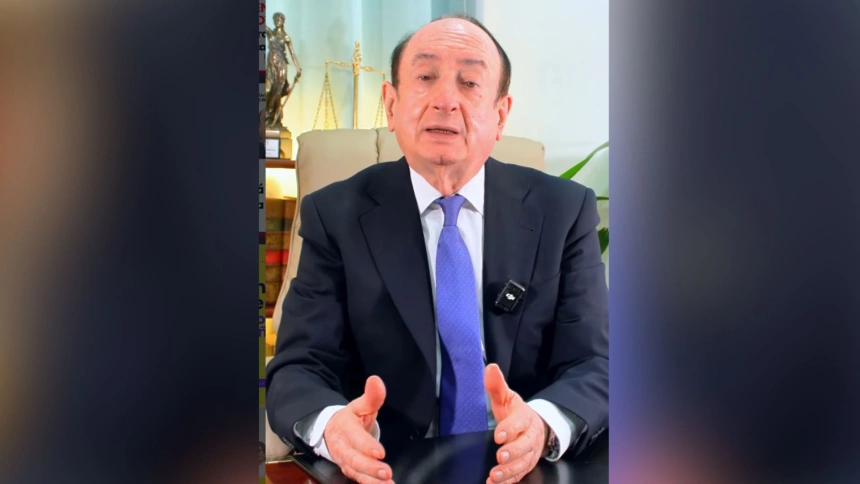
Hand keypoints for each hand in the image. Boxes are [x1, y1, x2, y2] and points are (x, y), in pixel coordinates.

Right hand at [323, 376, 393, 483]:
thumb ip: (371, 396)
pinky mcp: (350, 470)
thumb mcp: (360, 405)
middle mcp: (342, 446)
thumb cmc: (351, 418)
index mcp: (345, 426)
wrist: (332, 431)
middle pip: (353, 459)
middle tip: (386, 472)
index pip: (354, 437)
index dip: (366, 445)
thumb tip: (376, 380)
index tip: (380, 452)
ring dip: (371, 480)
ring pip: (356, 472)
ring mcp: (345, 460)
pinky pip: (360, 479)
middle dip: (369, 466)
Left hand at [484, 364, 547, 483]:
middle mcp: (529, 437)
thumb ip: (497, 386)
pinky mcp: (526, 466)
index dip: (510, 429)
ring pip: (523, 464)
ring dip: (509, 471)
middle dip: (513, 452)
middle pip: (524, 446)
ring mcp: (529, 453)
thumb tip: (490, 368)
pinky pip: (519, 475)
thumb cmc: (516, 413)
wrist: (537, 428)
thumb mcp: (507, 398)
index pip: (519, 422)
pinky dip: (509, 481)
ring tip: (495, 476)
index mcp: (524, 418)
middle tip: (500, 456)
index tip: (498, 435)